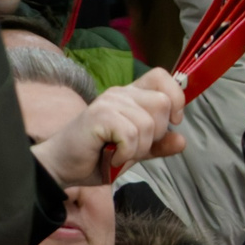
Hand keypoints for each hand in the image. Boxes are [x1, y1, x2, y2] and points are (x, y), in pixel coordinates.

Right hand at [33, 67, 187, 186]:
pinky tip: (110, 157)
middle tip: (133, 146)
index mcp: (130, 96)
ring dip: (138, 149)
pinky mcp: (100, 115)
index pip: (161, 77)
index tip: (171, 122)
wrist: (61, 167)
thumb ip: (158, 145)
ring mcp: (109, 102)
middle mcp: (120, 93)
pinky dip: (125, 154)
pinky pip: (132, 134)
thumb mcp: (134, 153)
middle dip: (156, 134)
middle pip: (162, 103)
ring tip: (118, 154)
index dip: (175, 98)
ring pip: (149, 124)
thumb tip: (182, 140)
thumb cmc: (95, 158)